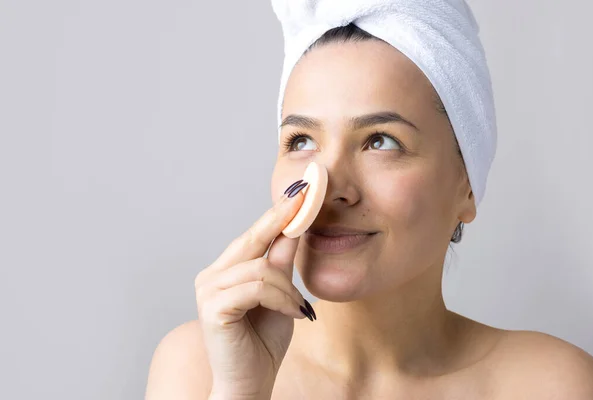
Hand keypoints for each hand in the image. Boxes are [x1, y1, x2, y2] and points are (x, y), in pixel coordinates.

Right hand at [195, 183, 314, 398]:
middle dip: (282, 219)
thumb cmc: (263, 343)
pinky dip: (281, 299)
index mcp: (225, 271)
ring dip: (288, 288)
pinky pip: (257, 288)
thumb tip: (295, 227)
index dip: (276, 213)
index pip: (253, 236)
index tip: (299, 191)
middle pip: (251, 240)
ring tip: (298, 308)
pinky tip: (291, 313)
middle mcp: (212, 276)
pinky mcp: (212, 307)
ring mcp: (208, 290)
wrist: (250, 384)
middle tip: (305, 197)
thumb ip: (282, 264)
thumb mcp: (281, 296)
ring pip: (260, 268)